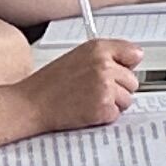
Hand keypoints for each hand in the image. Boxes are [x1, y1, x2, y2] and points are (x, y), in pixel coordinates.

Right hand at [22, 36, 138, 130]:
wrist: (30, 104)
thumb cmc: (48, 84)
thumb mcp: (78, 57)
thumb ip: (104, 56)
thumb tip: (132, 61)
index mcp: (98, 48)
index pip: (135, 53)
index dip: (127, 66)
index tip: (121, 71)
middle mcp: (104, 65)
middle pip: (133, 81)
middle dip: (118, 89)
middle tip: (94, 91)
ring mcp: (104, 86)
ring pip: (127, 99)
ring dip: (112, 104)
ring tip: (89, 101)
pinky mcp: (102, 107)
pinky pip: (116, 114)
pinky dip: (104, 117)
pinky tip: (86, 111)